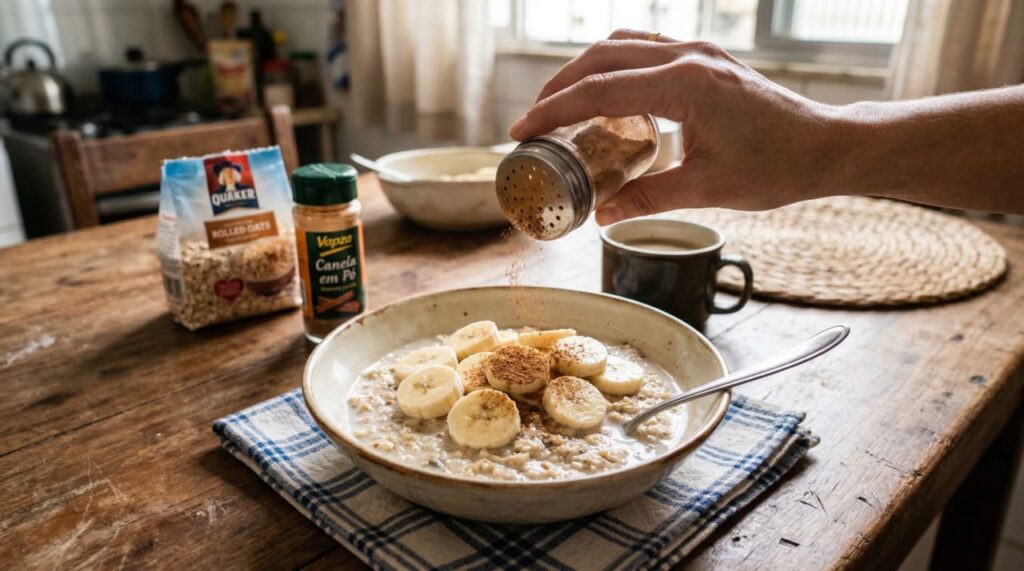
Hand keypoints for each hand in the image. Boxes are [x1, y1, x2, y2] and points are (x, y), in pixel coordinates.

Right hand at [508, 29, 844, 224]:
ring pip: (622, 46)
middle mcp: (687, 56)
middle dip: (559, 87)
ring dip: (584, 71)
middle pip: (602, 57)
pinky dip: (614, 68)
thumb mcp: (707, 188)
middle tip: (532, 120)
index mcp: (685, 84)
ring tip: (560, 106)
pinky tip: (605, 98)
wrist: (825, 145)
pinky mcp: (704, 59)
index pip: (600, 90)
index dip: (554, 111)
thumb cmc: (776, 165)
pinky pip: (645, 50)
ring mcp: (697, 52)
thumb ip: (648, 197)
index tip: (522, 130)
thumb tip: (603, 215)